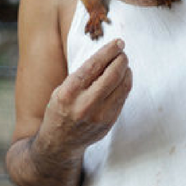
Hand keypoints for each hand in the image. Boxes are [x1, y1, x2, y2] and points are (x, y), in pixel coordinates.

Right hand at [35, 39, 131, 156]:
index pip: (94, 65)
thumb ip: (81, 77)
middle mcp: (84, 104)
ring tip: (124, 63)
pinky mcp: (109, 122)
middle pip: (113, 74)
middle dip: (121, 59)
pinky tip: (124, 77)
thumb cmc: (60, 110)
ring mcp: (99, 115)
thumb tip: (106, 56)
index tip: (118, 42)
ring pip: (122, 86)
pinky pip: (123, 98)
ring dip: (126, 70)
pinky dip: (126, 84)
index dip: (108, 51)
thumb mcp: (61, 91)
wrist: (59, 143)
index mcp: (68, 92)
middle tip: (123, 52)